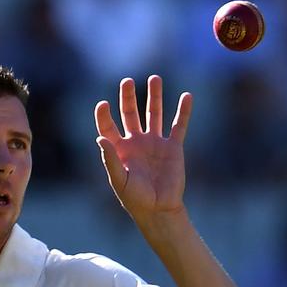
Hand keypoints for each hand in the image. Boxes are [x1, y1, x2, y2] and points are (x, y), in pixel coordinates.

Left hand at [94, 75, 192, 220]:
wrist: (159, 209)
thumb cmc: (135, 198)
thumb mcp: (119, 180)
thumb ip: (110, 159)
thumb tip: (99, 138)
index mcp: (119, 149)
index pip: (109, 126)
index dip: (104, 115)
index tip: (103, 104)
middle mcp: (136, 142)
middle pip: (130, 113)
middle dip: (128, 97)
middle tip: (126, 81)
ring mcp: (155, 143)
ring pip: (154, 113)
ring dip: (154, 96)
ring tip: (154, 78)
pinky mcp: (173, 148)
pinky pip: (179, 126)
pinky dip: (183, 111)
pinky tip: (186, 96)